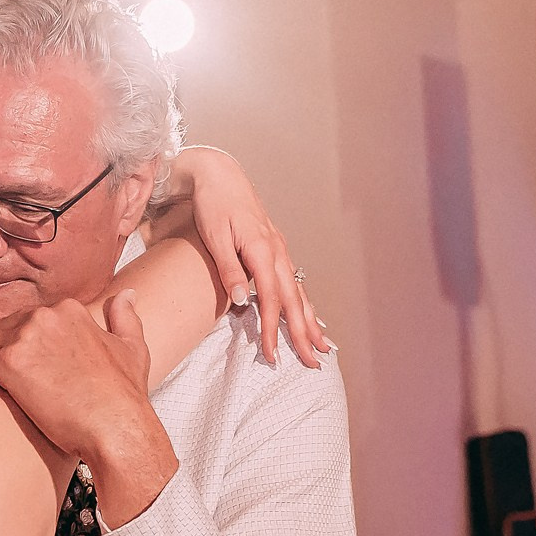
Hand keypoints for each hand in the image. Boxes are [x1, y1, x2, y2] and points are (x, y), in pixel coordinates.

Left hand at [0, 293, 177, 524]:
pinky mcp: (8, 364)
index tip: (18, 352)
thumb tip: (127, 293)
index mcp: (69, 310)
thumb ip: (125, 317)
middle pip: (6, 326)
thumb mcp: (132, 347)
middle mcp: (45, 316)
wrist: (116, 426)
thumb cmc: (124, 395)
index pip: (31, 317)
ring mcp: (25, 338)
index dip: (22, 336)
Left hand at [169, 146, 330, 365]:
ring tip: (322, 345)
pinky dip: (303, 301)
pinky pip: (293, 280)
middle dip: (303, 333)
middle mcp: (276, 251)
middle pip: (294, 300)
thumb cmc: (213, 203)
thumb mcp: (215, 237)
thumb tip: (245, 300)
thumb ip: (230, 270)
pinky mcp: (274, 247)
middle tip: (314, 361)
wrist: (219, 175)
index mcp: (262, 249)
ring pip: (299, 291)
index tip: (272, 354)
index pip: (272, 299)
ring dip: (310, 320)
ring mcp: (278, 249)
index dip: (273, 329)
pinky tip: (308, 313)